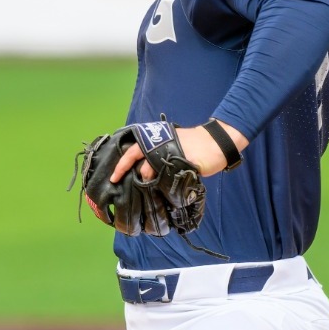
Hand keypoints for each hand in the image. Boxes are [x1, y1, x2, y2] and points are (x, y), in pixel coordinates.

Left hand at [107, 120, 245, 185]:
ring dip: (154, 183)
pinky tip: (170, 189)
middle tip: (132, 187)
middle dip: (136, 177)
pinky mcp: (184, 162)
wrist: (215, 142)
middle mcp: (160, 145)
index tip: (113, 178)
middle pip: (141, 165)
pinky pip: (171, 179)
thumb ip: (157, 155)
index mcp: (155, 139)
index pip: (133, 152)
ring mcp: (172, 153)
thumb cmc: (192, 144)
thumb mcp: (171, 144)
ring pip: (154, 173)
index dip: (121, 165)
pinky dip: (168, 186)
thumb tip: (144, 172)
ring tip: (158, 188)